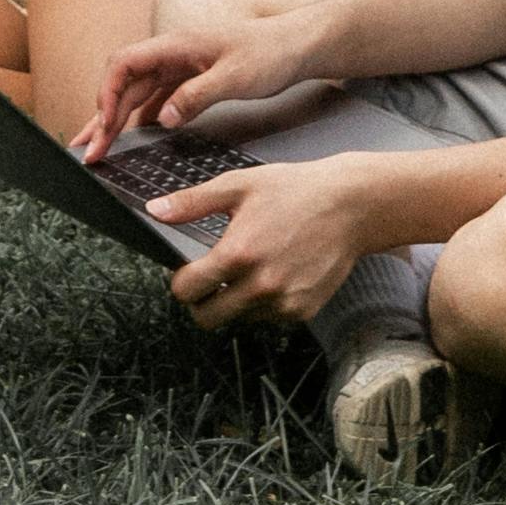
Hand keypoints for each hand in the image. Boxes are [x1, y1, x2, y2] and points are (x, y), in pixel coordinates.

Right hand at [80, 0, 348, 154]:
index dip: (107, 93)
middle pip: (124, 81)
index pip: (124, 63)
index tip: (104, 127)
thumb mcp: (235, 78)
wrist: (297, 45)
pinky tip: (136, 133)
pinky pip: (157, 96)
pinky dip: (141, 116)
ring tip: (99, 145)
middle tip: (88, 151)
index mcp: (176, 45)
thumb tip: (160, 120)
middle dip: (103, 115)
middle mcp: (172, 52)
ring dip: (117, 117)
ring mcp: (181, 64)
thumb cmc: (269, 54)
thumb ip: (196, 97)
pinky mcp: (192, 77)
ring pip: (137, 90)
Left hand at [142, 150, 392, 329]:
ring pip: (239, 319)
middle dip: (201, 302)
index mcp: (238, 254)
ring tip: (251, 267)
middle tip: (209, 281)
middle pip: (208, 318)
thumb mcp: (239, 185)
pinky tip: (274, 273)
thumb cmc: (295, 190)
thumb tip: (155, 210)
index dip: (180, 283)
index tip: (185, 274)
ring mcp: (283, 303)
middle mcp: (260, 286)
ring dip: (235, 301)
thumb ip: (193, 202)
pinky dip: (263, 303)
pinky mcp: (303, 311)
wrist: (350, 206)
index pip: (188, 292)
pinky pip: (268, 318)